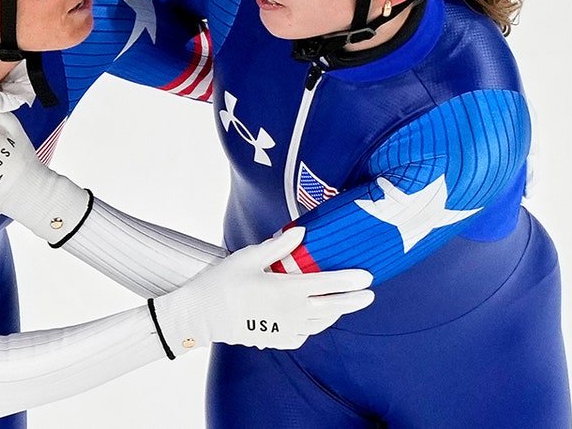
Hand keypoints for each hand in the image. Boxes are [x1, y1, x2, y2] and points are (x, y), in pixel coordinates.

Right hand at [151, 227, 373, 354]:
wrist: (202, 315)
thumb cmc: (223, 282)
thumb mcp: (249, 257)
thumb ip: (278, 246)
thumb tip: (302, 231)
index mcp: (287, 289)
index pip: (328, 284)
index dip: (350, 280)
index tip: (368, 277)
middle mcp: (291, 312)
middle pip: (332, 308)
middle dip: (353, 301)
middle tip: (369, 296)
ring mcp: (283, 329)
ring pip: (319, 324)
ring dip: (334, 314)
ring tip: (341, 305)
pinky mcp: (274, 339)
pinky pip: (302, 336)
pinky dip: (311, 328)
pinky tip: (310, 320)